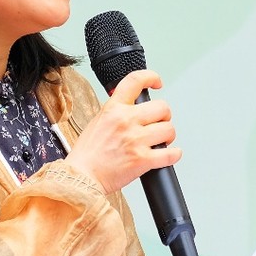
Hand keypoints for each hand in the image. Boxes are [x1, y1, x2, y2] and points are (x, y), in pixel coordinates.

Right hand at [68, 69, 180, 193]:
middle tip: (160, 123)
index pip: (135, 80)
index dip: (151, 77)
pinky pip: (170, 154)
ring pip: (169, 129)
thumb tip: (132, 106)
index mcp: (113, 108)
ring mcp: (135, 140)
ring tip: (162, 141)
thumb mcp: (98, 122)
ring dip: (168, 136)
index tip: (157, 83)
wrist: (81, 177)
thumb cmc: (87, 154)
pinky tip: (170, 154)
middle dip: (164, 116)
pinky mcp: (142, 160)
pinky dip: (174, 154)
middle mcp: (126, 120)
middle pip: (162, 107)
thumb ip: (116, 111)